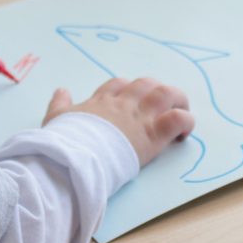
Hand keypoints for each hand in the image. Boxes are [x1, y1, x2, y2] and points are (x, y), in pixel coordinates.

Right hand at [43, 78, 194, 166]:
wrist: (74, 157)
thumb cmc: (63, 141)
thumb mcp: (56, 118)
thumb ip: (59, 103)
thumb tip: (61, 90)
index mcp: (101, 101)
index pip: (119, 84)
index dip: (128, 90)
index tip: (130, 101)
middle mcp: (123, 104)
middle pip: (146, 84)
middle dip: (156, 91)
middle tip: (160, 107)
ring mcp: (139, 117)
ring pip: (166, 94)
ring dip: (177, 100)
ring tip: (180, 112)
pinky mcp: (152, 135)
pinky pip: (178, 119)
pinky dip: (185, 122)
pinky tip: (183, 134)